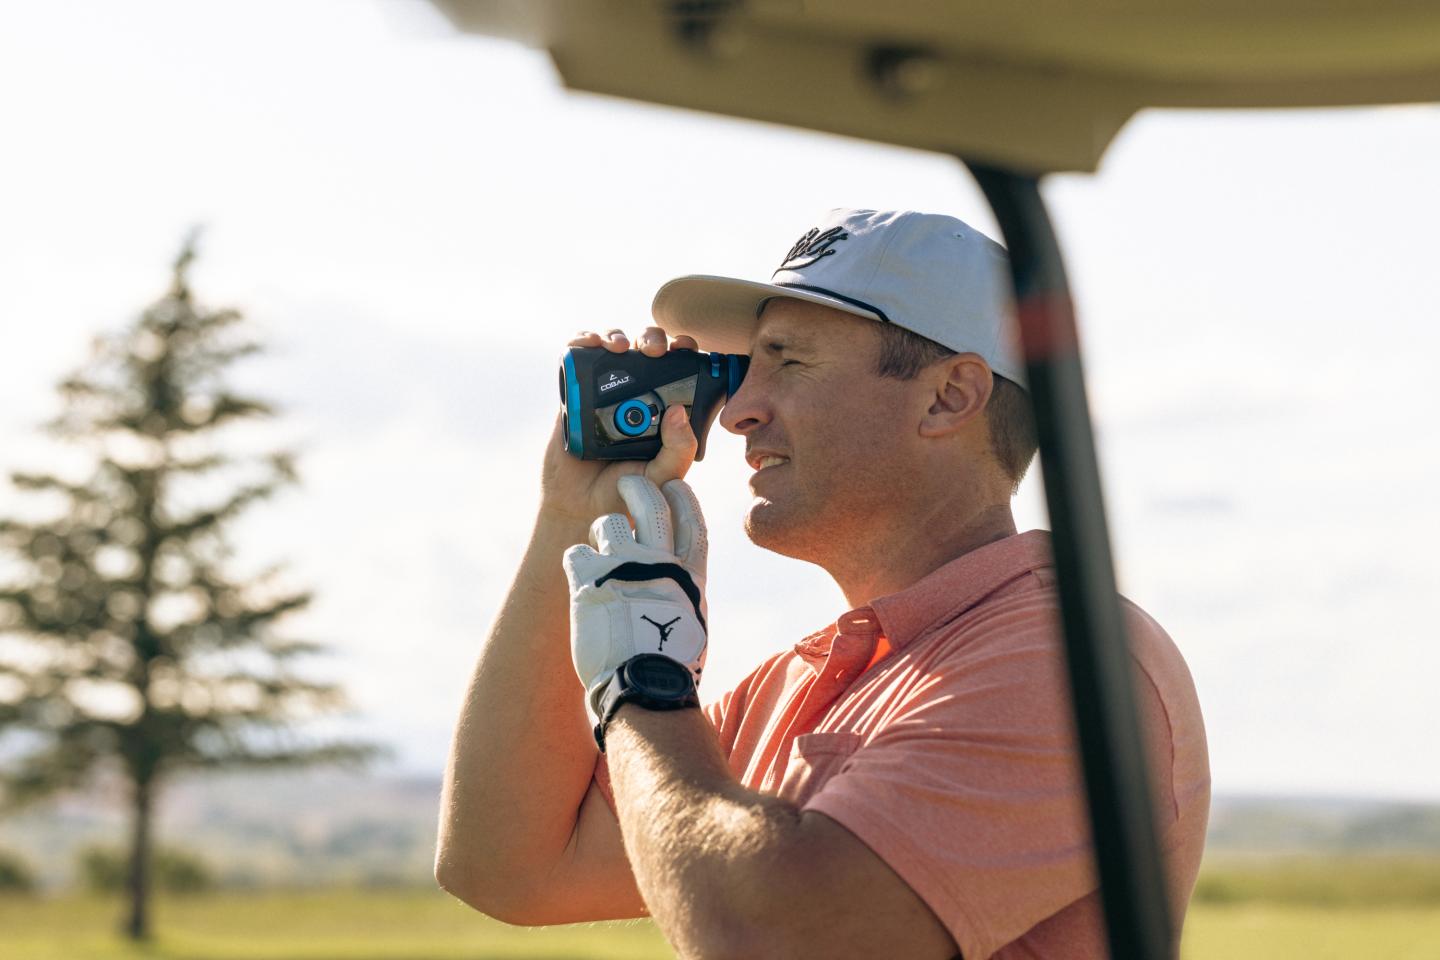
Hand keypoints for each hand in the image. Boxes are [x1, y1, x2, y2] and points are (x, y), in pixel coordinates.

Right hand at [540, 327, 700, 532]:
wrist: (582, 507)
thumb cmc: (629, 493)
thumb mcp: (664, 474)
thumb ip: (679, 448)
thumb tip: (677, 409)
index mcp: (663, 406)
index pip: (678, 367)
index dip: (684, 350)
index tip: (687, 347)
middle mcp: (636, 393)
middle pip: (646, 350)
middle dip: (652, 338)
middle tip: (656, 350)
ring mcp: (604, 391)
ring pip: (613, 347)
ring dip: (618, 335)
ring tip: (621, 347)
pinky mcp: (575, 393)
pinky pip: (578, 357)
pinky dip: (583, 341)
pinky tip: (591, 343)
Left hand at [563, 474, 708, 723]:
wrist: (642, 688)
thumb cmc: (669, 669)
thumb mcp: (692, 626)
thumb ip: (684, 597)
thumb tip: (683, 592)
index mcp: (690, 575)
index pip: (692, 522)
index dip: (685, 500)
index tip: (677, 488)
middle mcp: (660, 562)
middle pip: (651, 505)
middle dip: (639, 488)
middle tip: (628, 482)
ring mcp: (624, 566)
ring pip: (608, 524)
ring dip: (602, 529)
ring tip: (598, 544)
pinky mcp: (589, 578)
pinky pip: (576, 551)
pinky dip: (575, 559)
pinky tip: (577, 571)